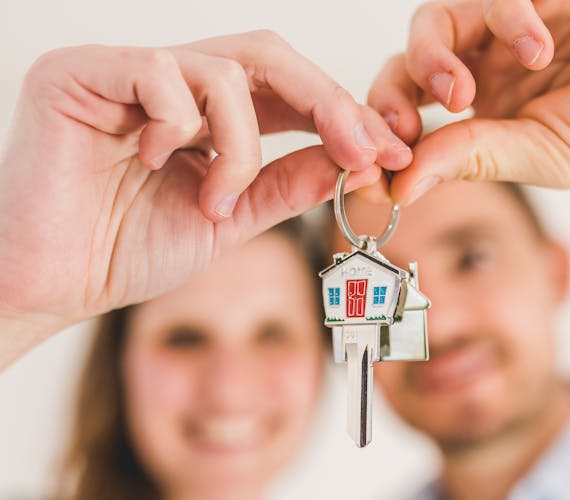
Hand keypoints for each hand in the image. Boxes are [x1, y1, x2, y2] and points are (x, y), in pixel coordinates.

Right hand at [0, 31, 411, 366]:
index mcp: (201, 113)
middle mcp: (167, 82)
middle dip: (326, 102)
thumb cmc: (126, 251)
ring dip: (240, 142)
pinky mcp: (81, 72)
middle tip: (363, 146)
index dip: (340, 114)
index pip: (284, 90)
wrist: (52, 283)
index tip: (387, 151)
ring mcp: (125, 71)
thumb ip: (284, 184)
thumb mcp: (229, 218)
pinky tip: (156, 163)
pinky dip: (180, 125)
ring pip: (223, 69)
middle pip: (267, 56)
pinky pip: (161, 74)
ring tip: (214, 200)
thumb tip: (348, 160)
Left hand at [368, 0, 569, 203]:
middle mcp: (488, 70)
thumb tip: (398, 188)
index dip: (382, 140)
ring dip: (436, 54)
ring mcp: (508, 27)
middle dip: (393, 94)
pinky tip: (538, 44)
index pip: (411, 121)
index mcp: (485, 119)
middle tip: (405, 123)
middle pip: (405, 65)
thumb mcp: (545, 157)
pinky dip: (504, 13)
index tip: (369, 172)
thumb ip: (472, 159)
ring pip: (436, 20)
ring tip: (466, 91)